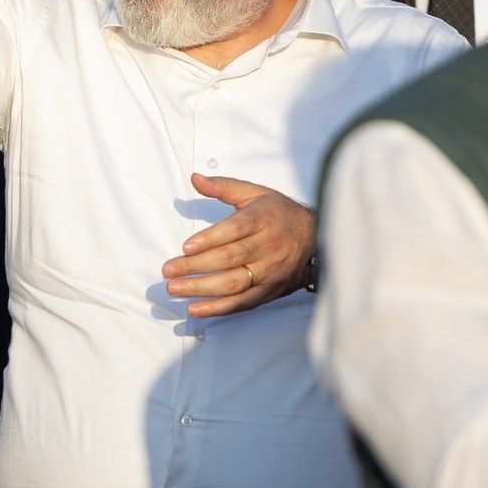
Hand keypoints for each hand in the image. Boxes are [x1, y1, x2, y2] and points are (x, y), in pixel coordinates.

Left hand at [162, 174, 314, 318]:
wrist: (318, 239)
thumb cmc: (281, 214)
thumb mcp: (256, 193)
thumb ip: (224, 186)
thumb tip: (195, 178)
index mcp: (263, 219)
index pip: (234, 230)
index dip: (209, 239)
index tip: (185, 247)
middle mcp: (268, 246)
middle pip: (229, 259)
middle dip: (195, 267)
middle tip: (169, 271)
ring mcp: (269, 271)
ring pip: (233, 284)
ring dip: (201, 289)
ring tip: (175, 289)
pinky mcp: (269, 291)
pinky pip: (242, 302)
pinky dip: (218, 308)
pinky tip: (195, 308)